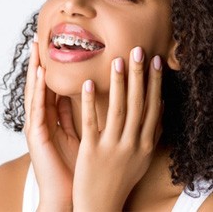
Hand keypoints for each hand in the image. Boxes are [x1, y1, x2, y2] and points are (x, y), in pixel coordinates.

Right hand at [24, 40, 78, 210]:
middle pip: (41, 85)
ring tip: (37, 48)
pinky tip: (41, 74)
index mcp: (53, 118)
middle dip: (40, 62)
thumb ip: (76, 114)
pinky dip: (38, 90)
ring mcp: (37, 126)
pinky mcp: (36, 135)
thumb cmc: (77, 165)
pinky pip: (38, 108)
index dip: (53, 67)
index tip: (58, 47)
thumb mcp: (78, 134)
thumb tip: (86, 94)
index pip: (52, 86)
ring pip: (36, 92)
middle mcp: (43, 119)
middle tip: (41, 38)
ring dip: (35, 69)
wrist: (72, 195)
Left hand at [73, 47, 162, 211]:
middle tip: (138, 51)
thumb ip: (152, 131)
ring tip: (117, 61)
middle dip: (139, 76)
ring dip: (118, 84)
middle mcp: (132, 143)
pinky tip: (88, 84)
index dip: (154, 83)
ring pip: (118, 109)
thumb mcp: (142, 156)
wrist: (102, 206)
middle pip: (138, 104)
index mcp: (144, 143)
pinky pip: (92, 123)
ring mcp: (112, 147)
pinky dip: (91, 102)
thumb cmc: (122, 177)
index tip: (155, 62)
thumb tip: (159, 105)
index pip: (152, 107)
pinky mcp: (91, 151)